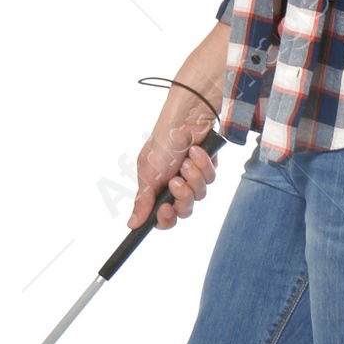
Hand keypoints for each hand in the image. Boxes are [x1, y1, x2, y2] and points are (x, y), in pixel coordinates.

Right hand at [127, 95, 216, 230]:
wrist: (186, 119)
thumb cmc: (163, 142)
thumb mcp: (149, 172)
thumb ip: (143, 200)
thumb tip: (132, 224)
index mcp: (156, 189)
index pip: (163, 218)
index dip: (165, 219)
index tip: (165, 209)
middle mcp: (174, 186)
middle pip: (184, 210)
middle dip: (182, 196)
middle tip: (176, 180)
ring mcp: (192, 178)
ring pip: (200, 195)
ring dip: (193, 177)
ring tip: (186, 160)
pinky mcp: (207, 169)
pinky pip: (211, 179)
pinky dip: (204, 165)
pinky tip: (197, 152)